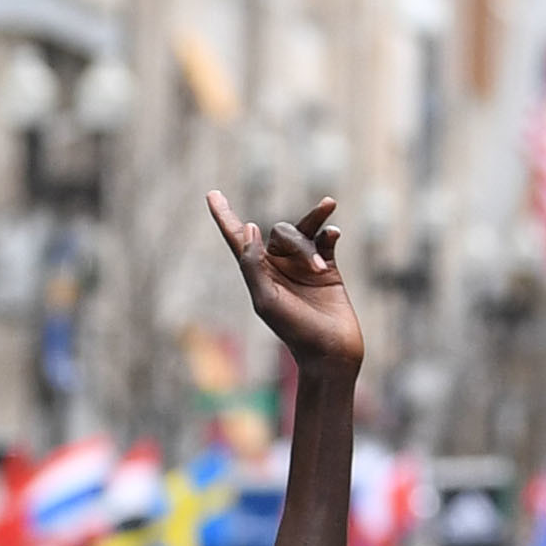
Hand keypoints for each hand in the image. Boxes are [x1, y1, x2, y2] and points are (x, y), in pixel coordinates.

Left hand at [208, 192, 359, 371]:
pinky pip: (326, 237)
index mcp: (258, 272)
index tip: (211, 194)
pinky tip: (333, 234)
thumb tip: (249, 227)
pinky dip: (329, 232)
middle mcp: (278, 265)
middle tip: (314, 270)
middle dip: (299, 245)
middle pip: (282, 232)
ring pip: (304, 231)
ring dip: (314, 241)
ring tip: (325, 264)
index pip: (237, 238)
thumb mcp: (265, 300)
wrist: (331, 351)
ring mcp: (302, 264)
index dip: (224, 216)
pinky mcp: (327, 266)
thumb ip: (252, 264)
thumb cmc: (295, 330)